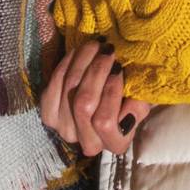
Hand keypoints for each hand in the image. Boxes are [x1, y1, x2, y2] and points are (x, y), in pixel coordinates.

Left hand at [40, 39, 151, 155]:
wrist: (106, 97)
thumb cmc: (129, 98)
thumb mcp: (141, 102)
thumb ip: (138, 104)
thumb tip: (129, 104)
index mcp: (115, 143)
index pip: (105, 122)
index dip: (111, 93)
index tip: (119, 69)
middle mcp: (88, 143)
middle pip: (84, 105)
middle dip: (96, 71)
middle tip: (107, 50)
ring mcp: (65, 130)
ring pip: (69, 91)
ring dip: (82, 62)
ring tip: (95, 45)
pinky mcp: (49, 115)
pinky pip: (54, 85)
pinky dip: (66, 65)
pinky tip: (77, 52)